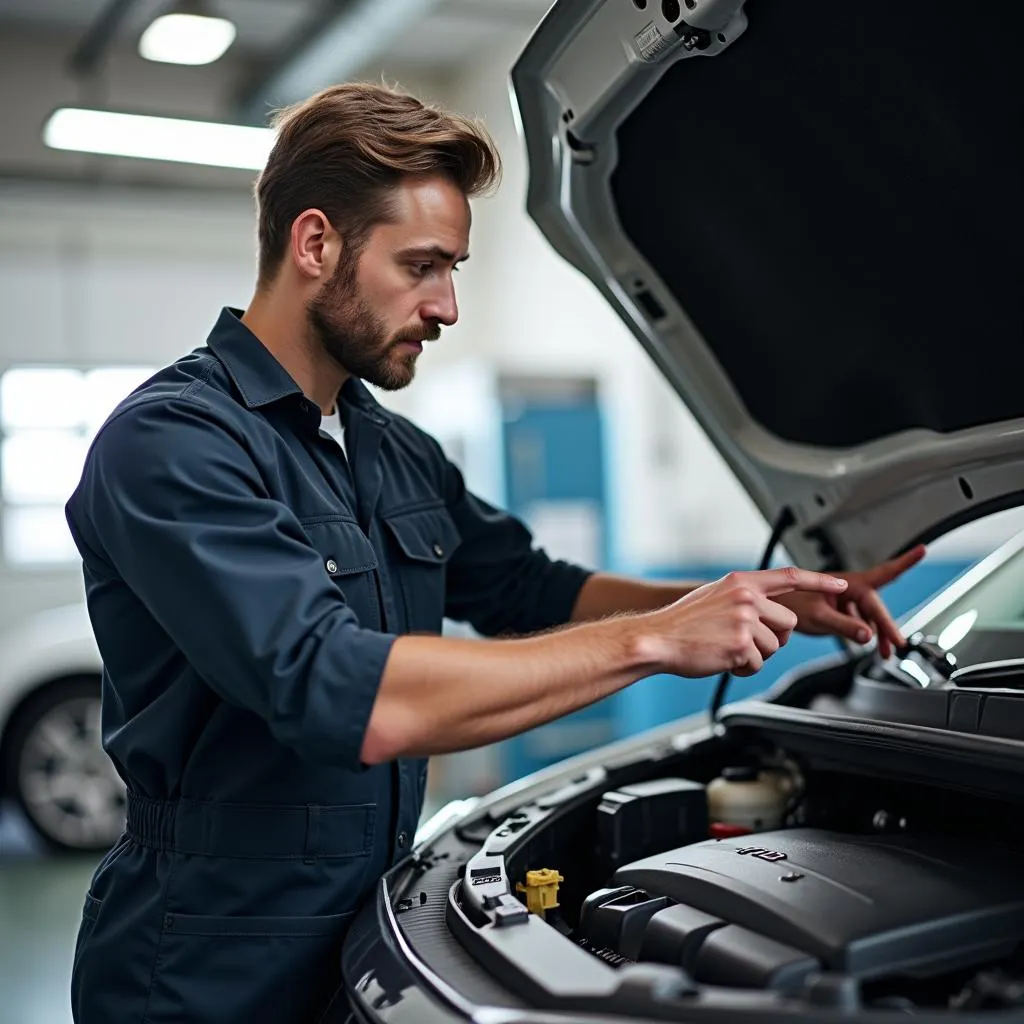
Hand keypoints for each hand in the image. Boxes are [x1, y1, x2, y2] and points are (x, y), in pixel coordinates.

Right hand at [644, 567, 849, 677]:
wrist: (657, 638)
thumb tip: (767, 612)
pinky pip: (757, 664)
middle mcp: (746, 597)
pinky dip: (742, 668)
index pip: (790, 577)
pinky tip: (722, 660)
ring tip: (727, 650)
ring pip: (775, 646)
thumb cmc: (681, 623)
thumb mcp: (714, 597)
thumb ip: (743, 599)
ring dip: (755, 656)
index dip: (820, 581)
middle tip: (745, 642)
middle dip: (773, 638)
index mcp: (741, 582)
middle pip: (787, 622)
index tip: (841, 585)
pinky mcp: (742, 644)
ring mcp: (745, 620)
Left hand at [777, 545, 925, 657]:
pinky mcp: (839, 608)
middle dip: (888, 626)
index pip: (884, 573)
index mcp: (848, 582)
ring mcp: (844, 598)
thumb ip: (844, 626)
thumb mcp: (818, 616)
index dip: (905, 561)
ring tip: (883, 652)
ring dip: (877, 633)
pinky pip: (858, 621)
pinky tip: (867, 643)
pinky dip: (864, 633)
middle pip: (877, 607)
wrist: (772, 606)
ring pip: (869, 616)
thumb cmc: (789, 602)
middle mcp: (848, 587)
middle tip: (897, 644)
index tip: (922, 550)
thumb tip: (868, 635)